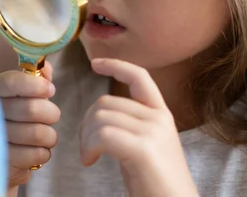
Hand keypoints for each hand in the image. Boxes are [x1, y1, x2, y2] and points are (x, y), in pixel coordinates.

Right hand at [0, 62, 60, 188]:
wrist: (4, 156)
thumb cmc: (18, 119)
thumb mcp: (26, 96)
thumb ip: (37, 78)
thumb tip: (45, 68)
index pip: (10, 82)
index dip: (34, 85)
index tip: (50, 89)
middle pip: (31, 109)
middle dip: (51, 113)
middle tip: (52, 115)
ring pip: (38, 134)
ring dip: (49, 136)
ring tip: (44, 136)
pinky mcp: (1, 162)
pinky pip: (36, 155)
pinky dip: (43, 154)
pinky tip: (35, 151)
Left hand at [79, 58, 198, 196]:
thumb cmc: (157, 184)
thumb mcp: (146, 146)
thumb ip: (131, 125)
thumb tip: (100, 113)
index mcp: (161, 115)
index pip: (139, 76)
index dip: (116, 65)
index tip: (95, 63)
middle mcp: (159, 119)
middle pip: (106, 101)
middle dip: (86, 122)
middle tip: (86, 147)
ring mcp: (153, 132)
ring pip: (100, 117)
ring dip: (85, 138)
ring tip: (89, 157)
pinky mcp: (143, 149)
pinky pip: (103, 135)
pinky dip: (89, 147)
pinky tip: (90, 161)